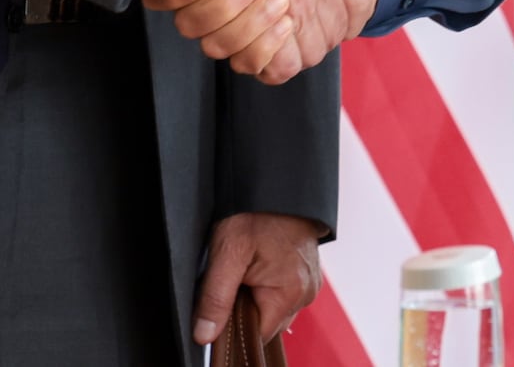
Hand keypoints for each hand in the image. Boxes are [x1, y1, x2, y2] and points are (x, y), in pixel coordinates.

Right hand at [143, 0, 376, 82]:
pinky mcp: (269, 51)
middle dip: (220, 8)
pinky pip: (256, 67)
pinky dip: (268, 52)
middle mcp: (209, 4)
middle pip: (190, 24)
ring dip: (247, 28)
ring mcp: (237, 31)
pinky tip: (288, 26)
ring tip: (280, 0)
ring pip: (219, 48)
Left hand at [191, 211, 322, 346]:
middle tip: (234, 273)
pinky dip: (266, 282)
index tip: (223, 298)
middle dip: (245, 306)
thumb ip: (215, 298)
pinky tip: (258, 261)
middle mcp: (307, 291)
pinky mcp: (306, 270)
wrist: (278, 179)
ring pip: (272, 306)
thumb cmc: (258, 208)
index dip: (234, 322)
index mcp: (292, 292)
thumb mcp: (228, 251)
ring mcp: (309, 280)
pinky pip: (281, 290)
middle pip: (266, 321)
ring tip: (247, 263)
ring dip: (255, 294)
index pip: (257, 334)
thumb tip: (204, 335)